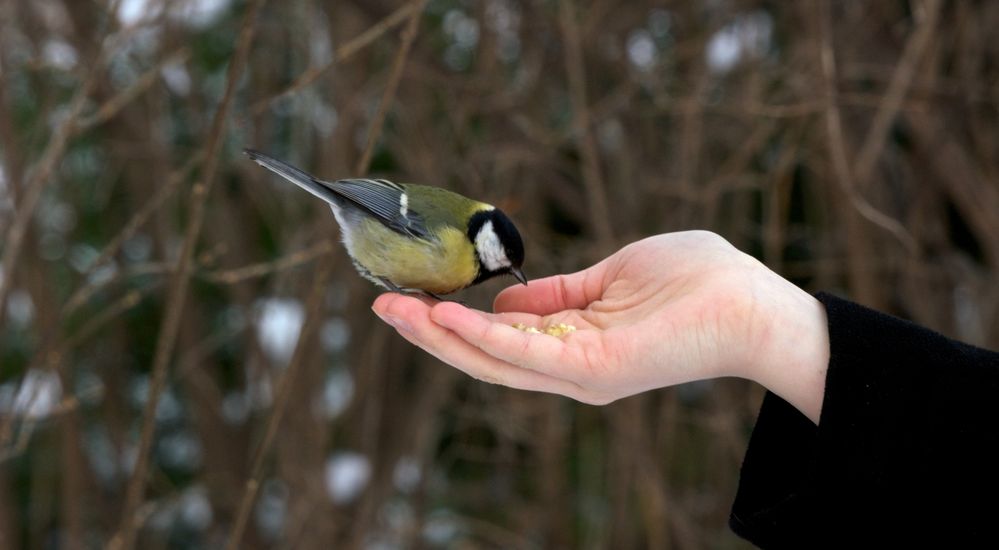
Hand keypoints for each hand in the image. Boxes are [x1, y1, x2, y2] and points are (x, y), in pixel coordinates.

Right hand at [372, 231, 829, 421]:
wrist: (752, 301)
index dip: (454, 320)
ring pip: (494, 360)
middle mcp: (569, 368)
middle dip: (430, 332)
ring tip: (395, 309)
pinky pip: (526, 353)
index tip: (413, 293)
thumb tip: (505, 299)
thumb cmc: (696, 280)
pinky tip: (444, 315)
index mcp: (573, 343)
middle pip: (484, 357)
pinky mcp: (594, 370)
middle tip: (381, 305)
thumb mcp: (610, 276)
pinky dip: (481, 336)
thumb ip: (558, 293)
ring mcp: (580, 374)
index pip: (499, 339)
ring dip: (440, 335)